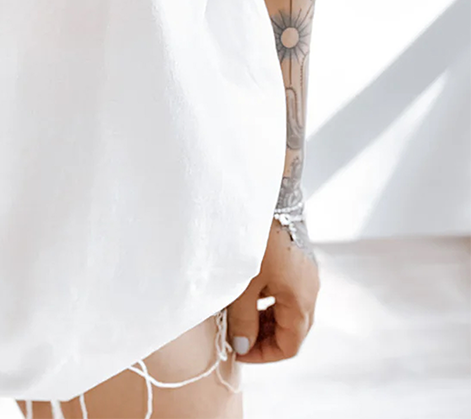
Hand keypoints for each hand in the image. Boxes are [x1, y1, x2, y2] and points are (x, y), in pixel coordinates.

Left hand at [226, 217, 319, 362]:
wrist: (270, 194)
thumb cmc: (256, 239)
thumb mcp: (243, 283)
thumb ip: (242, 319)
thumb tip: (242, 346)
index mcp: (301, 301)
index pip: (289, 346)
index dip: (263, 355)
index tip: (238, 352)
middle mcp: (310, 290)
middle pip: (292, 329)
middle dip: (265, 338)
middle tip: (237, 336)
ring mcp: (307, 273)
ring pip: (290, 309)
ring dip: (267, 318)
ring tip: (239, 314)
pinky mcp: (299, 258)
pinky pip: (288, 290)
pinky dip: (270, 299)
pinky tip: (248, 290)